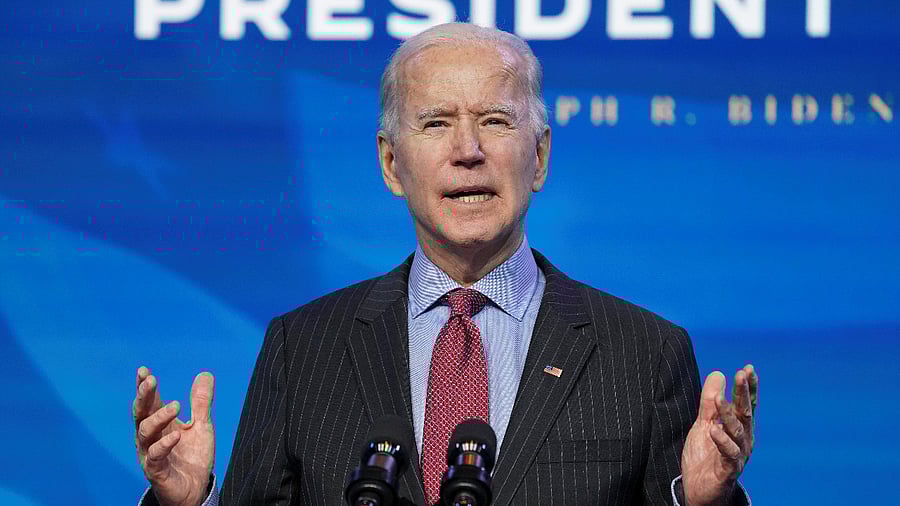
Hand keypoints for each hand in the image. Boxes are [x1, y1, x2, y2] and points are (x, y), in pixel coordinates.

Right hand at [133, 366, 215, 505]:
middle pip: (141, 413)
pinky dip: (164, 444)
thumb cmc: (192, 457)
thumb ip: (201, 402)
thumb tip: (205, 374)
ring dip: (158, 417)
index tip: (144, 370)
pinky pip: (155, 456)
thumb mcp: (201, 425)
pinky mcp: (156, 471)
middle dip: (144, 396)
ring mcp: (150, 454)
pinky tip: (175, 434)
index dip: (145, 387)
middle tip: (150, 380)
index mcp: (159, 424)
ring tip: (175, 405)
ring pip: (145, 432)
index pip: (149, 402)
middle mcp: (150, 437)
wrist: (195, 489)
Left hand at [682, 365, 757, 505]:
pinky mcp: (727, 470)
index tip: (747, 368)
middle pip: (745, 413)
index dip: (748, 387)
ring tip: (720, 398)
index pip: (746, 404)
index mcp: (739, 429)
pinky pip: (728, 454)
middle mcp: (743, 441)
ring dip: (728, 414)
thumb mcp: (704, 424)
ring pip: (736, 432)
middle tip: (741, 374)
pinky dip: (721, 441)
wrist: (700, 490)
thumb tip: (718, 373)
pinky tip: (714, 430)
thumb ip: (710, 402)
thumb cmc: (705, 457)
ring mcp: (737, 455)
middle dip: (743, 393)